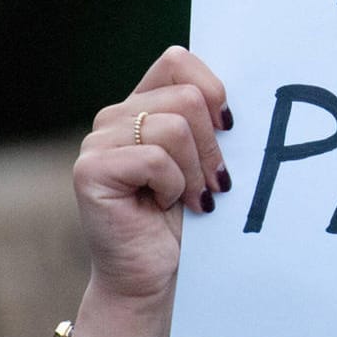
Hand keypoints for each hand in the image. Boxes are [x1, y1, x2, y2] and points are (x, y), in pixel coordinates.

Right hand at [73, 46, 231, 312]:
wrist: (155, 275)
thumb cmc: (188, 218)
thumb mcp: (207, 159)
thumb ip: (211, 120)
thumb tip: (247, 90)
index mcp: (143, 105)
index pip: (178, 61)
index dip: (213, 90)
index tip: (230, 127)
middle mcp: (115, 116)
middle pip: (187, 97)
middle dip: (212, 146)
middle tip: (213, 182)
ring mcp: (97, 141)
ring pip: (174, 128)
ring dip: (195, 171)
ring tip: (190, 198)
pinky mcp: (89, 170)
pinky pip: (154, 159)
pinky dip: (173, 186)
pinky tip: (163, 206)